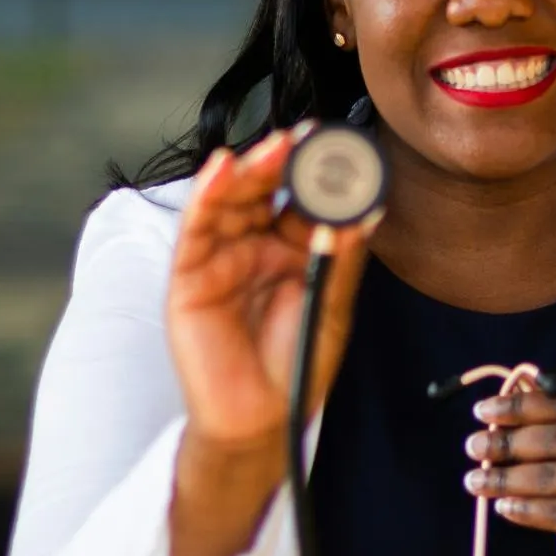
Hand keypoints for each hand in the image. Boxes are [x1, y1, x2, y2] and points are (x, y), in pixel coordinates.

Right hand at [166, 125, 380, 464]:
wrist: (263, 418)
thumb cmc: (297, 363)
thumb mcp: (331, 304)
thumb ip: (341, 257)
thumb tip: (366, 209)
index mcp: (293, 247)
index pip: (303, 196)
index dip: (319, 170)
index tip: (341, 144)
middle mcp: (255, 244)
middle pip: (265, 189)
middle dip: (284, 160)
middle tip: (308, 137)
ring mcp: (220, 257)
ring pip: (230, 200)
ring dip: (248, 170)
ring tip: (274, 149)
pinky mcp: (189, 276)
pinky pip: (195, 229)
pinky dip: (204, 196)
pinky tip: (219, 169)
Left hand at [463, 390, 555, 555]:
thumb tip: (530, 395)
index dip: (523, 406)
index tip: (488, 409)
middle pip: (553, 437)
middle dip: (505, 439)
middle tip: (474, 445)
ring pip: (547, 475)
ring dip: (503, 477)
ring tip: (475, 479)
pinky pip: (554, 513)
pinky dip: (523, 510)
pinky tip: (503, 508)